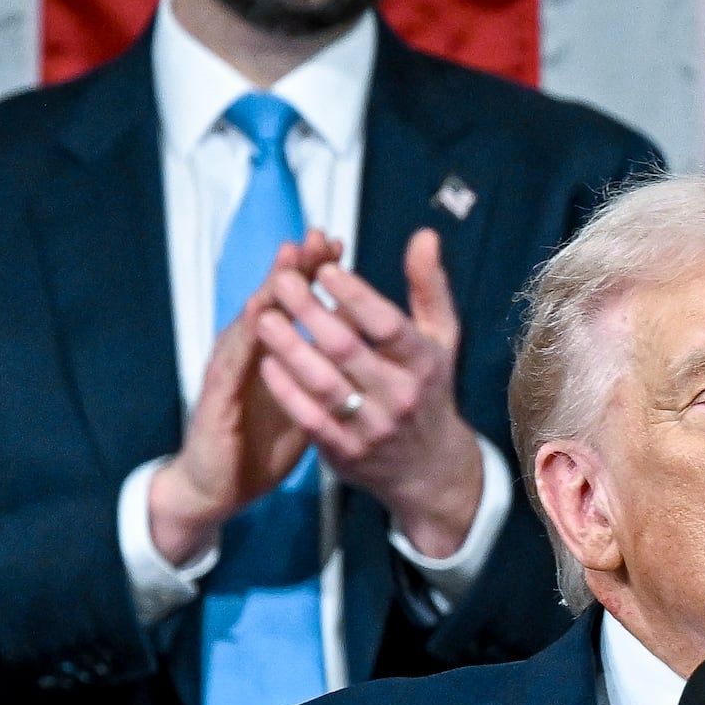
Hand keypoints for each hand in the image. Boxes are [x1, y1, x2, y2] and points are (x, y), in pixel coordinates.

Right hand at [145, 239, 326, 566]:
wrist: (215, 488)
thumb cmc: (258, 445)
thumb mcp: (302, 404)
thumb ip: (324, 373)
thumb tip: (358, 349)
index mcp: (270, 354)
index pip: (292, 304)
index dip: (312, 274)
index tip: (336, 244)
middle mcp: (246, 354)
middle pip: (271, 302)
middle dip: (294, 268)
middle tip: (315, 235)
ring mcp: (228, 373)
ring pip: (249, 323)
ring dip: (267, 291)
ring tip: (287, 262)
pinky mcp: (216, 399)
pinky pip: (232, 364)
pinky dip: (244, 337)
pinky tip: (255, 315)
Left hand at [255, 227, 486, 561]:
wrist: (429, 469)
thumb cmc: (428, 388)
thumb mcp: (441, 338)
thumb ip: (428, 286)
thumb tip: (423, 235)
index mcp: (424, 362)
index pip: (387, 324)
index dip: (355, 296)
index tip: (325, 270)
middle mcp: (400, 396)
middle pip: (348, 350)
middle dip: (310, 313)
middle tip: (282, 282)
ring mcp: (372, 428)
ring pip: (323, 384)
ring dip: (289, 349)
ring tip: (263, 318)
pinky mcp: (346, 453)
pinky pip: (310, 419)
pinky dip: (286, 391)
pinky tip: (266, 363)